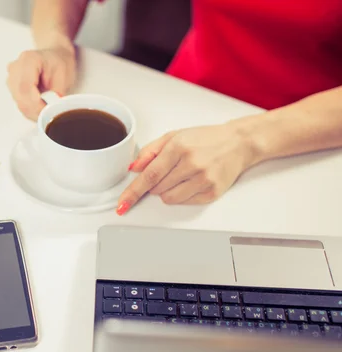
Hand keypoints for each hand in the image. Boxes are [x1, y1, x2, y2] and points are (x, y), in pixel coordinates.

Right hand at [6, 44, 76, 120]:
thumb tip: (51, 109)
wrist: (54, 56)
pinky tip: (39, 109)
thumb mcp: (63, 75)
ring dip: (32, 111)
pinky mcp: (12, 86)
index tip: (46, 111)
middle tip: (49, 115)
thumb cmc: (59, 63)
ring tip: (46, 112)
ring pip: (18, 101)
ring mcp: (11, 77)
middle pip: (19, 95)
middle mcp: (16, 67)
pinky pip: (18, 102)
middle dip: (34, 109)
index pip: (25, 86)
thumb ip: (56, 92)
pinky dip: (29, 110)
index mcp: (29, 60)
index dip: (34, 103)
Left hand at [116, 122, 257, 213]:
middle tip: (169, 171)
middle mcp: (192, 163)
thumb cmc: (205, 138)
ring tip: (181, 176)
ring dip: (167, 191)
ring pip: (169, 198)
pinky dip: (182, 195)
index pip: (149, 176)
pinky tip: (192, 181)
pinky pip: (185, 202)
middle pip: (157, 189)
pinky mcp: (213, 192)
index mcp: (178, 147)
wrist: (238, 143)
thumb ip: (150, 151)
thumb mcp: (174, 136)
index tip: (122, 204)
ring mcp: (204, 179)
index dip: (133, 192)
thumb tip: (133, 168)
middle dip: (155, 184)